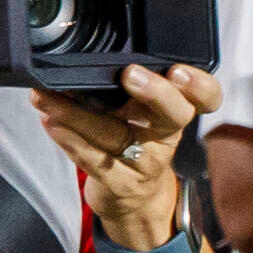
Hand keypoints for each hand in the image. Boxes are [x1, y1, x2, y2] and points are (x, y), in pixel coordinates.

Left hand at [34, 63, 219, 252]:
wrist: (134, 196)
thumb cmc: (136, 141)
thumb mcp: (143, 112)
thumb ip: (130, 87)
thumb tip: (86, 56)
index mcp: (178, 110)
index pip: (207, 97)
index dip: (200, 85)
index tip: (178, 69)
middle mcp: (167, 135)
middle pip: (175, 113)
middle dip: (156, 92)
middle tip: (130, 73)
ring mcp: (145, 162)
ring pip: (115, 134)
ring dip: (76, 113)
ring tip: (45, 96)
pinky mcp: (118, 182)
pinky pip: (91, 158)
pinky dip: (66, 138)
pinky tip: (49, 121)